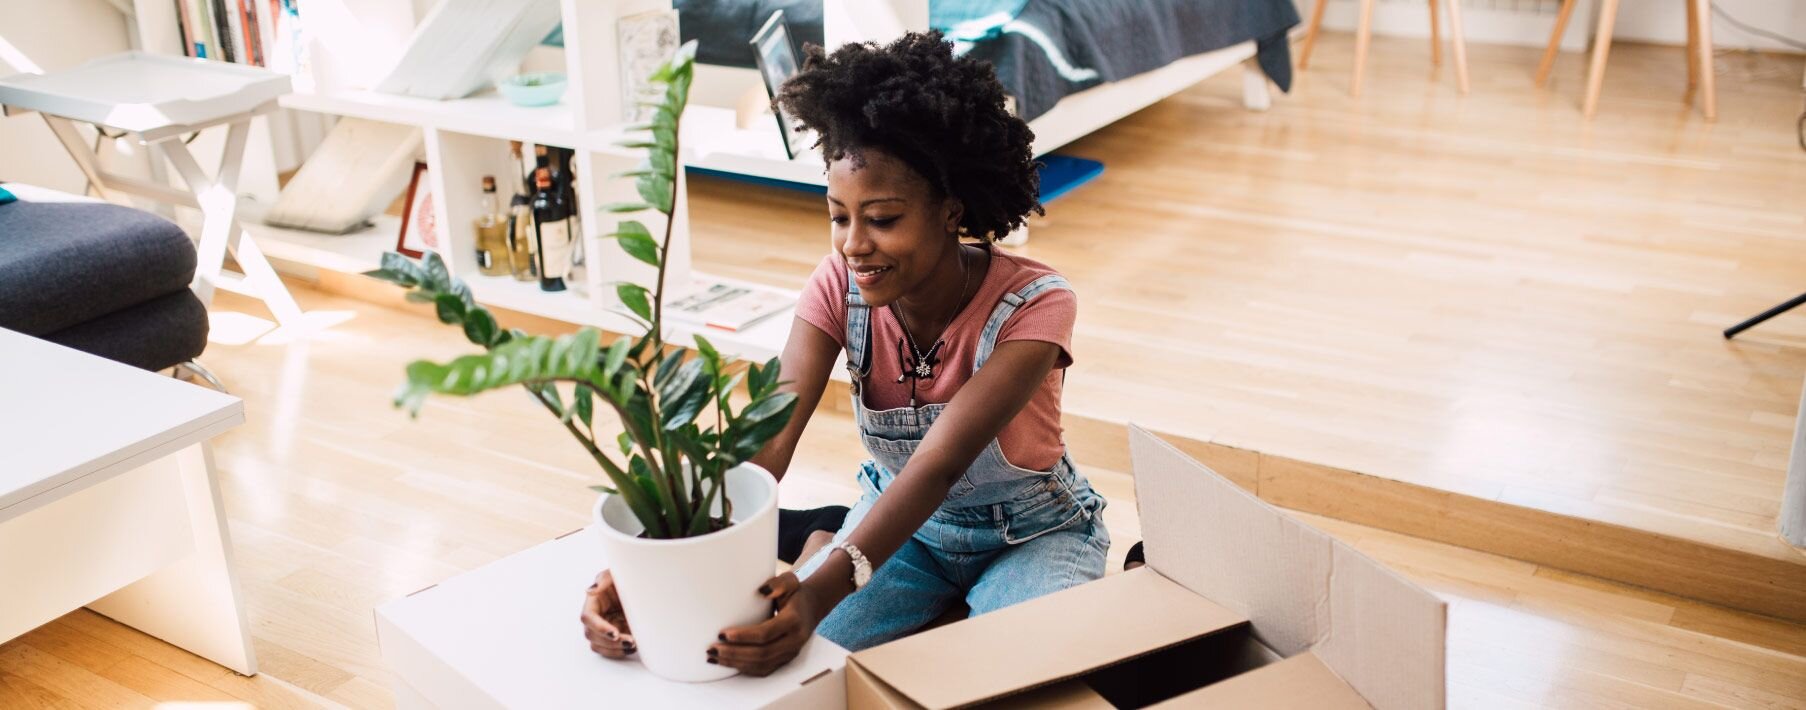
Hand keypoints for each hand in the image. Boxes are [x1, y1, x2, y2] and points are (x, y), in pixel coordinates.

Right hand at [580, 570, 635, 658]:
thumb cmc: (624, 578)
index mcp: (592, 603)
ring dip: (614, 649)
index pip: (588, 618)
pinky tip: (632, 649)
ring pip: (599, 645)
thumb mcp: (614, 574)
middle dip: (610, 642)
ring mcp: (602, 628)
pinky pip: (609, 650)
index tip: (615, 633)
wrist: (639, 586)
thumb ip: (603, 580)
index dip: (599, 627)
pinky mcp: (612, 636)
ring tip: (633, 646)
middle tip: (630, 641)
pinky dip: (619, 652)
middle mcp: (595, 617)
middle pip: (592, 635)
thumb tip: (589, 591)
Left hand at [710, 573, 829, 676]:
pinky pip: (764, 670)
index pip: (766, 634)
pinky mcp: (785, 660)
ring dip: (735, 663)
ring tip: (714, 657)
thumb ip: (778, 583)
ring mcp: (790, 653)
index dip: (743, 637)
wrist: (812, 608)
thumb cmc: (795, 594)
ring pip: (761, 665)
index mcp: (793, 621)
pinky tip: (728, 663)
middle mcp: (794, 640)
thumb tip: (761, 591)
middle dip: (734, 653)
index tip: (722, 634)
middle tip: (712, 648)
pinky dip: (744, 669)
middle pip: (761, 653)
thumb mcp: (790, 582)